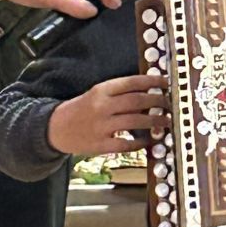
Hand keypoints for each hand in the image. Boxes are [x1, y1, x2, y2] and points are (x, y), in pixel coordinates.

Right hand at [47, 75, 166, 156]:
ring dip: (155, 121)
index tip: (166, 82)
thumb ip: (118, 93)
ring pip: (135, 121)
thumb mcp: (96, 95)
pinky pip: (126, 144)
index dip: (152, 81)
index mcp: (101, 91)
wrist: (55, 129)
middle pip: (137, 101)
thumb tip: (148, 92)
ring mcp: (101, 126)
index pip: (131, 82)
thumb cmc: (81, 109)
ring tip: (166, 121)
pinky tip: (150, 140)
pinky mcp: (100, 145)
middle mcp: (102, 106)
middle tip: (170, 103)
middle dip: (158, 101)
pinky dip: (141, 142)